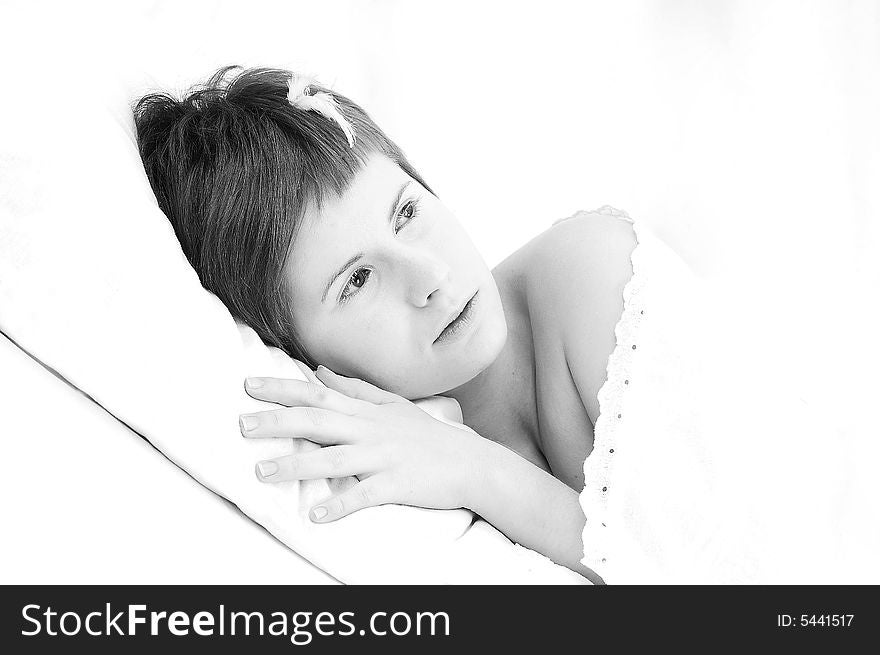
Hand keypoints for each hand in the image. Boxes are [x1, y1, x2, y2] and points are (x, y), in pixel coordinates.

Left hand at [239, 366, 483, 522]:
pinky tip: (316, 516)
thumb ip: (354, 389)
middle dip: (277, 422)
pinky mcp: (396, 485)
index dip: (282, 389)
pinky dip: (340, 506)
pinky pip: (364, 496)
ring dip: (296, 466)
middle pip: (317, 421)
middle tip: (241, 425)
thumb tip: (320, 371)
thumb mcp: (391, 405)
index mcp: (365, 411)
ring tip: (262, 472)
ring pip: (333, 460)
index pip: (317, 393)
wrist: (470, 462)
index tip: (248, 386)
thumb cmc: (428, 435)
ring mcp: (382, 458)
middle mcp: (369, 430)